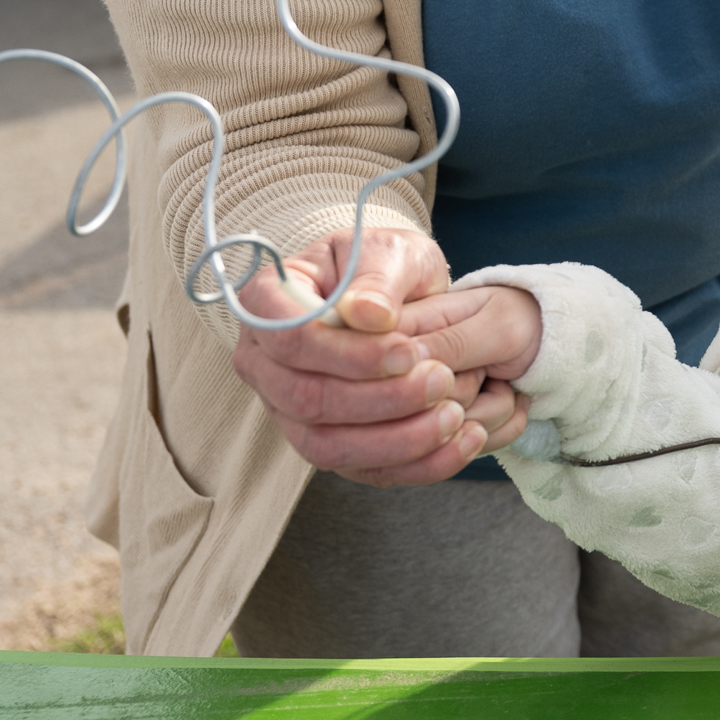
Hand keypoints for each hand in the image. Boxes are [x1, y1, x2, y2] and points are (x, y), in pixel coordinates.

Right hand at [227, 227, 511, 485]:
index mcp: (266, 303)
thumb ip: (379, 277)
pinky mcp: (320, 441)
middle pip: (305, 399)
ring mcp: (284, 408)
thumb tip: (370, 315)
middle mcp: (262, 361)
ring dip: (394, 439)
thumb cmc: (385, 265)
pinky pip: (356, 468)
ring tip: (452, 415)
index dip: (350, 354)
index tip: (408, 350)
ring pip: (326, 445)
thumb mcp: (390, 251)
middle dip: (379, 399)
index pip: (291, 340)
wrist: (395, 295)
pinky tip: (457, 443)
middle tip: (442, 380)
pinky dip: (410, 464)